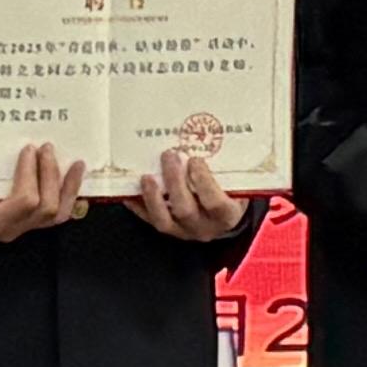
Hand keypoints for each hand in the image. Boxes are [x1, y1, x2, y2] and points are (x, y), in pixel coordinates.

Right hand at [0, 141, 84, 242]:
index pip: (25, 200)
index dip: (32, 174)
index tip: (28, 149)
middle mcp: (10, 228)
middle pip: (46, 207)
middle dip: (51, 174)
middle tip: (47, 148)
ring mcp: (22, 228)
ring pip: (58, 214)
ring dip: (69, 187)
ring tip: (76, 164)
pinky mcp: (31, 223)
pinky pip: (58, 215)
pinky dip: (70, 196)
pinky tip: (75, 180)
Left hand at [135, 145, 257, 247]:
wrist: (225, 219)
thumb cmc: (231, 193)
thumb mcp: (237, 183)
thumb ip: (225, 168)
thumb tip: (209, 135)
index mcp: (226, 215)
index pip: (214, 202)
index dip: (203, 181)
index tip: (195, 160)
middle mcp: (204, 227)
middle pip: (185, 210)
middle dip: (174, 181)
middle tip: (169, 156)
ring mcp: (184, 231)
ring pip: (163, 221)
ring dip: (153, 197)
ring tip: (146, 176)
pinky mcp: (168, 230)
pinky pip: (149, 220)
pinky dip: (138, 205)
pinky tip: (129, 191)